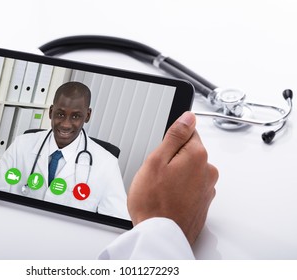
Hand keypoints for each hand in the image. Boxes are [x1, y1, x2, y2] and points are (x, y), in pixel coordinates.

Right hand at [127, 111, 217, 245]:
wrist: (160, 236)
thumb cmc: (154, 203)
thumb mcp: (156, 161)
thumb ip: (175, 135)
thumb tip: (188, 117)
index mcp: (197, 156)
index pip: (188, 131)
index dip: (171, 141)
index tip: (162, 153)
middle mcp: (208, 171)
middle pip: (188, 152)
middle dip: (172, 159)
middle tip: (157, 174)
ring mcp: (207, 189)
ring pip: (188, 170)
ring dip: (176, 175)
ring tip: (160, 189)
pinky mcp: (203, 203)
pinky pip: (190, 187)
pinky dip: (180, 190)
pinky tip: (167, 199)